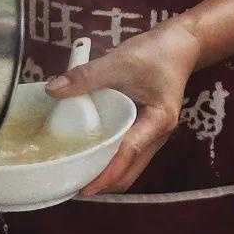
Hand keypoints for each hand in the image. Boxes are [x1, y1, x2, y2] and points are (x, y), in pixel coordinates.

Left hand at [46, 20, 201, 195]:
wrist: (180, 44)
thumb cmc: (156, 53)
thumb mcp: (121, 61)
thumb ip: (88, 75)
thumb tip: (53, 90)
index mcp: (158, 121)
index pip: (128, 153)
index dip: (105, 173)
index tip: (84, 188)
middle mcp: (158, 134)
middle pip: (130, 170)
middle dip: (104, 182)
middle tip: (73, 184)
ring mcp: (153, 134)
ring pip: (129, 165)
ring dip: (107, 173)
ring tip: (78, 173)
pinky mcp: (145, 129)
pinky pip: (127, 153)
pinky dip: (110, 159)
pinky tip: (90, 153)